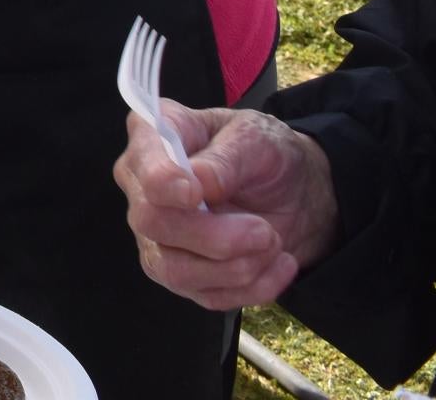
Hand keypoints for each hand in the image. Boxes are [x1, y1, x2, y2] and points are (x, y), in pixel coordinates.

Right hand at [115, 104, 339, 309]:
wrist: (294, 193)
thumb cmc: (266, 154)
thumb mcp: (257, 139)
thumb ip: (227, 158)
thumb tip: (199, 181)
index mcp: (153, 138)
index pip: (142, 165)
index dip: (161, 182)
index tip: (195, 194)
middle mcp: (143, 188)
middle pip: (152, 223)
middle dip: (214, 236)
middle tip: (264, 232)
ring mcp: (157, 236)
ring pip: (175, 269)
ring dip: (237, 267)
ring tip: (275, 244)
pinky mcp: (182, 274)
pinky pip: (207, 296)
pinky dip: (253, 287)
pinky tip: (279, 264)